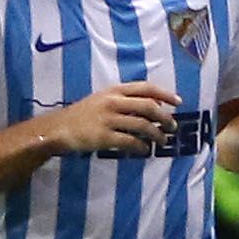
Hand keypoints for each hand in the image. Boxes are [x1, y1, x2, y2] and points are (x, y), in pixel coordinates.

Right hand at [44, 81, 179, 155]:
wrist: (60, 128)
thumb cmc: (84, 114)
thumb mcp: (103, 99)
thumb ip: (126, 100)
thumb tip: (153, 106)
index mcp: (114, 90)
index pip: (146, 88)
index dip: (165, 94)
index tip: (178, 102)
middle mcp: (113, 102)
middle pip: (149, 107)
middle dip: (165, 117)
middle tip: (172, 126)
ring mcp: (108, 119)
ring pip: (142, 126)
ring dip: (157, 135)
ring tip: (162, 141)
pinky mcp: (104, 137)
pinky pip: (130, 142)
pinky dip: (141, 147)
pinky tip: (145, 150)